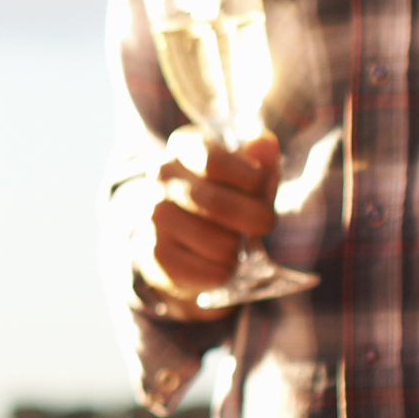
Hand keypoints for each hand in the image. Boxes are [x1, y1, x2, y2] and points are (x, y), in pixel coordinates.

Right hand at [137, 130, 280, 312]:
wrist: (181, 234)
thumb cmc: (224, 194)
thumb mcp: (245, 171)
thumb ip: (259, 158)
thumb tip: (264, 144)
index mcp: (184, 147)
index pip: (215, 162)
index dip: (252, 180)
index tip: (263, 188)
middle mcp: (161, 177)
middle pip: (219, 205)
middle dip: (257, 219)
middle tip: (264, 224)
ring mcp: (154, 216)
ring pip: (220, 244)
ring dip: (240, 250)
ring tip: (235, 244)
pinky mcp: (156, 255)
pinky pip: (211, 273)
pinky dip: (226, 273)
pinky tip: (220, 262)